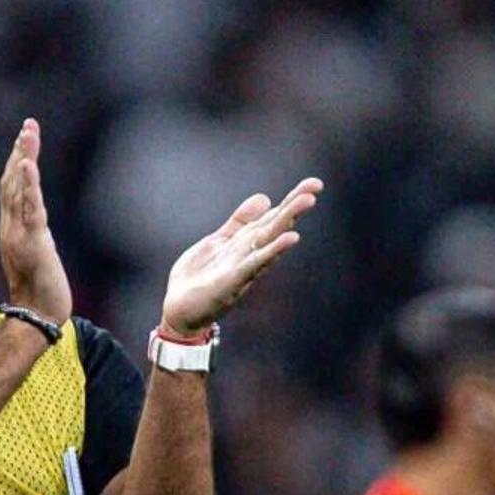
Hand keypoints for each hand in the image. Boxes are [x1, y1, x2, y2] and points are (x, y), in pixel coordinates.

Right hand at [0, 118, 73, 323]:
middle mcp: (12, 226)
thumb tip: (32, 221)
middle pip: (13, 181)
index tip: (24, 136)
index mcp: (13, 227)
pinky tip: (28, 166)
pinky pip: (29, 209)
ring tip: (28, 134)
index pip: (12, 187)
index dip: (17, 160)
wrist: (36, 315)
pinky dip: (29, 186)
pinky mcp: (31, 242)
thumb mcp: (33, 253)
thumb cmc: (37, 288)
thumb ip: (30, 234)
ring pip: (20, 190)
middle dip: (21, 150)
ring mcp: (20, 233)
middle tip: (29, 124)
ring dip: (24, 159)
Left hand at [158, 177, 324, 339]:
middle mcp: (249, 254)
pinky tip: (289, 239)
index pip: (273, 217)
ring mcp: (243, 268)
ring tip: (307, 202)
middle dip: (294, 206)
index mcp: (246, 242)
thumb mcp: (219, 241)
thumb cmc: (200, 278)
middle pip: (275, 226)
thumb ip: (240, 222)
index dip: (292, 199)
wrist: (178, 311)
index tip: (314, 183)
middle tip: (316, 187)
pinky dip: (271, 251)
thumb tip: (265, 197)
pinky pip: (254, 264)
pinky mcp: (231, 282)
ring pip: (269, 241)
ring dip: (288, 222)